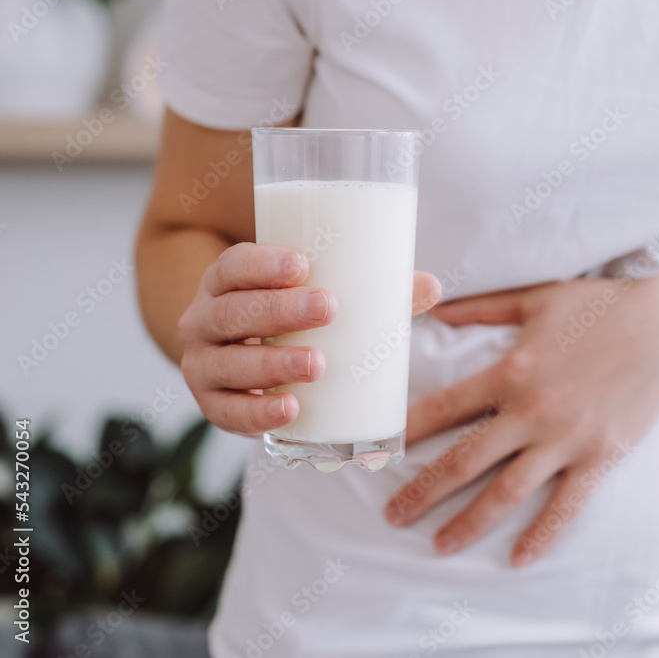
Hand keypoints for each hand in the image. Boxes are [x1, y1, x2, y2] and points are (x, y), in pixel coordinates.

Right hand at [178, 242, 440, 435]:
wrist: (236, 354)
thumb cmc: (287, 316)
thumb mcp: (318, 294)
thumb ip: (371, 290)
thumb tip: (433, 286)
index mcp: (227, 282)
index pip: (232, 265)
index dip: (261, 264)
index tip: (302, 265)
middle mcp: (204, 320)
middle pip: (233, 312)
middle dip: (279, 311)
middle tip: (328, 309)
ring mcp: (204, 365)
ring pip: (228, 364)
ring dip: (271, 364)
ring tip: (317, 364)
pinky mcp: (214, 405)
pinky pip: (227, 414)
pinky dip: (256, 414)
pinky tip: (290, 410)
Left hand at [385, 276, 658, 565]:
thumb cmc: (598, 308)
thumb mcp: (534, 298)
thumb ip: (480, 307)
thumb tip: (435, 307)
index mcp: (508, 372)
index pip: (442, 409)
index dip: (405, 433)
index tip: (375, 454)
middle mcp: (529, 412)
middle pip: (463, 462)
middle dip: (422, 492)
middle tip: (392, 517)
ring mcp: (564, 440)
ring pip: (506, 493)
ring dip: (469, 523)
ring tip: (439, 546)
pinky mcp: (598, 458)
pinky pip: (565, 506)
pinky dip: (542, 535)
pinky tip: (518, 559)